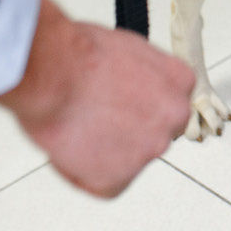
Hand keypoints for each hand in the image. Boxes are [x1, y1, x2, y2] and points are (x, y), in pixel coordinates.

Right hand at [0, 0, 193, 197]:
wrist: (51, 72)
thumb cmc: (76, 51)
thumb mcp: (124, 47)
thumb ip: (140, 74)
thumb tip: (128, 85)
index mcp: (178, 81)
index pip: (168, 103)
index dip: (137, 102)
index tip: (117, 100)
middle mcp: (173, 117)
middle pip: (152, 133)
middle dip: (126, 129)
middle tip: (93, 115)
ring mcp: (148, 151)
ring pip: (126, 160)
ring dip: (103, 150)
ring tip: (73, 124)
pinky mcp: (117, 179)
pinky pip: (101, 184)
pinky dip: (81, 171)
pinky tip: (66, 145)